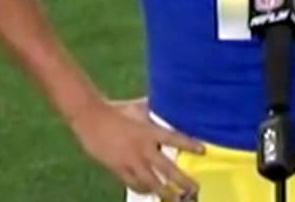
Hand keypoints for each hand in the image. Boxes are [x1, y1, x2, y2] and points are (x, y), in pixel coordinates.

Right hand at [68, 96, 204, 199]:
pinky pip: (133, 183)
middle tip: (195, 189)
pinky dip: (142, 189)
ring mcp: (130, 161)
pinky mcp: (118, 168)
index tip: (203, 151)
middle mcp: (143, 148)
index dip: (190, 145)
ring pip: (151, 182)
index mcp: (150, 131)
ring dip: (165, 191)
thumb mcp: (138, 107)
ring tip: (176, 198)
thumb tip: (167, 101)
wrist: (91, 117)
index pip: (175, 139)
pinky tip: (149, 192)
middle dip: (182, 180)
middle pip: (167, 169)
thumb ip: (154, 109)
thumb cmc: (116, 109)